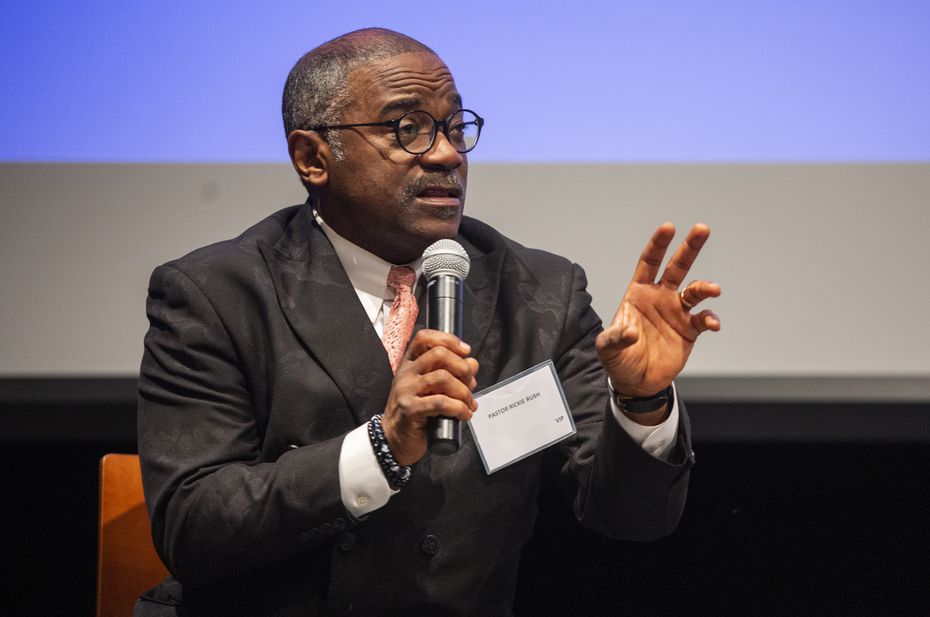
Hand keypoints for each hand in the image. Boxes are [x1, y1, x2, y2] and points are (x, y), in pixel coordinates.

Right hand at [381, 329, 478, 465]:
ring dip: (464, 392)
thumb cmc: (416, 412)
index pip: (425, 338)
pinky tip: (464, 414)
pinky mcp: (410, 409)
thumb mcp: (434, 389)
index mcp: (410, 363)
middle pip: (439, 354)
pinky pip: (441, 402)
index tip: (465, 351)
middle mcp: (406, 373)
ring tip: (468, 404)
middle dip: (462, 368)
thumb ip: (452, 373)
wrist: (395, 439)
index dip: (448, 339)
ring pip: (442, 378)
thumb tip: (472, 364)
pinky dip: (459, 408)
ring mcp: (406, 390)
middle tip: (470, 383)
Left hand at [596, 223, 720, 401]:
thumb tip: (629, 332)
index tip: (668, 228)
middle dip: (689, 247)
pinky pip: (703, 319)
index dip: (658, 245)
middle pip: (677, 266)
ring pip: (695, 290)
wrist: (637, 383)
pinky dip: (710, 318)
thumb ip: (614, 338)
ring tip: (713, 289)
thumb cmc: (619, 360)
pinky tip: (711, 323)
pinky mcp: (689, 330)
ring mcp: (676, 312)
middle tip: (702, 229)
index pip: (649, 262)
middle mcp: (660, 297)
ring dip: (705, 287)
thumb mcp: (607, 349)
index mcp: (638, 293)